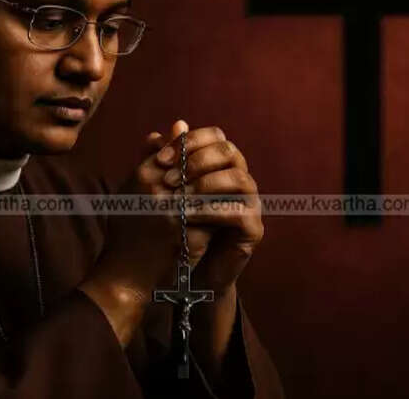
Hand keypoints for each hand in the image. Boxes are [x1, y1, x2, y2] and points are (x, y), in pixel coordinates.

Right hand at [78, 122, 210, 345]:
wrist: (125, 274)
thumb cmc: (129, 230)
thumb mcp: (134, 187)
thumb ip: (154, 155)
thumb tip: (180, 124)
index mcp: (143, 174)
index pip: (182, 147)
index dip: (202, 153)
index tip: (212, 161)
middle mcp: (155, 189)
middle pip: (200, 166)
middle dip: (216, 171)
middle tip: (229, 176)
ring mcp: (171, 212)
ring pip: (211, 190)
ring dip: (222, 193)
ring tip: (231, 197)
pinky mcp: (185, 235)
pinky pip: (214, 217)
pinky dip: (223, 215)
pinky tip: (228, 218)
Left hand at [155, 120, 262, 292]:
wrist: (184, 273)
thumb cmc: (172, 227)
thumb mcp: (160, 194)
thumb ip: (160, 165)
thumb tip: (155, 134)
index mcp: (219, 165)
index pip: (214, 136)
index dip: (188, 142)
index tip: (160, 159)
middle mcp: (238, 178)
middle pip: (229, 152)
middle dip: (197, 161)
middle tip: (168, 179)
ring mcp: (249, 203)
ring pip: (239, 179)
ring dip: (206, 185)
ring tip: (179, 198)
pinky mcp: (253, 228)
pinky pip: (239, 212)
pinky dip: (212, 211)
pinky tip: (188, 216)